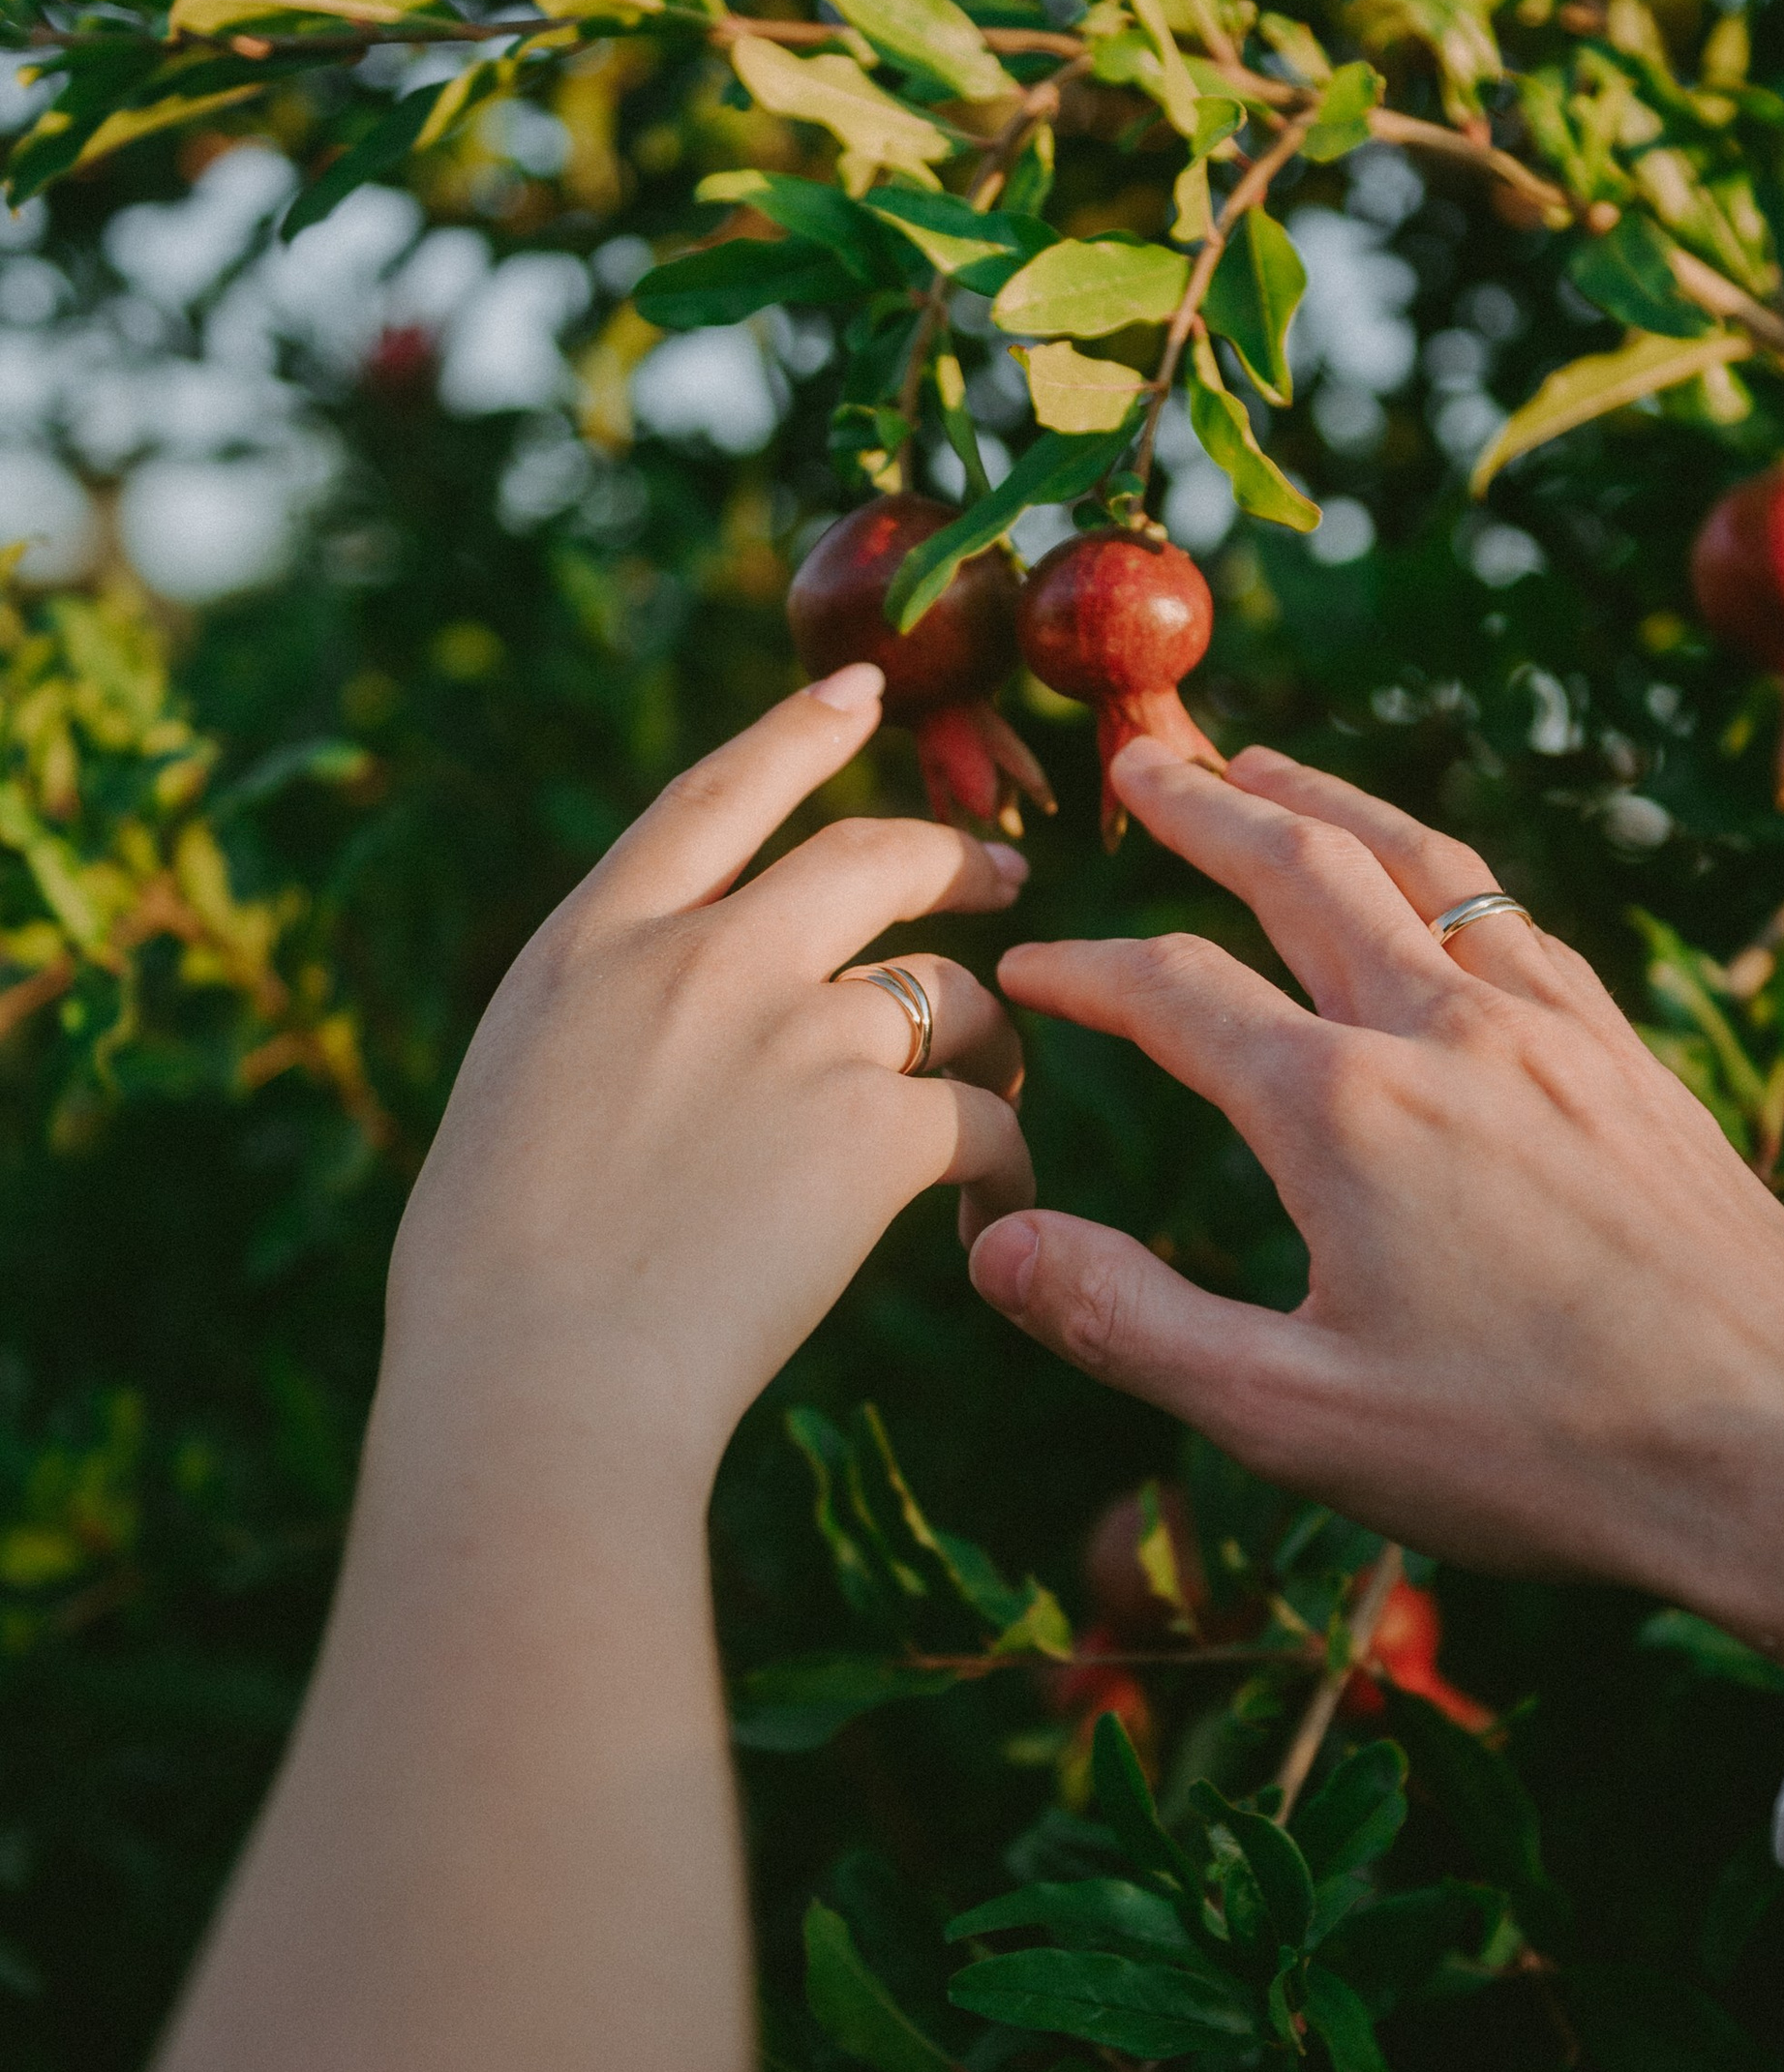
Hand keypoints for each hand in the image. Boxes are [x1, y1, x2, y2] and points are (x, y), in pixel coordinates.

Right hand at [386, 666, 1032, 1487]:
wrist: (533, 1380)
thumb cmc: (487, 1287)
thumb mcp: (509, 1099)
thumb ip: (596, 1032)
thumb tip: (644, 1037)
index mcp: (592, 945)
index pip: (713, 802)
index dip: (796, 734)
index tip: (860, 691)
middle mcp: (701, 959)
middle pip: (871, 861)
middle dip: (954, 858)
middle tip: (1008, 876)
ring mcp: (795, 1033)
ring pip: (953, 995)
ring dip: (991, 1040)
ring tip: (999, 1097)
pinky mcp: (873, 1127)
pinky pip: (985, 1121)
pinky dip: (1005, 1165)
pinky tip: (990, 1219)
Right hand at [970, 741, 1783, 1677]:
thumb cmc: (1538, 1452)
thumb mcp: (1297, 1417)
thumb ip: (1131, 1321)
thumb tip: (994, 1246)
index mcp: (1345, 1111)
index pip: (1174, 994)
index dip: (1083, 973)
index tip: (1027, 967)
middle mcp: (1447, 1030)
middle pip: (1304, 864)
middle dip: (1206, 802)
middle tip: (1142, 754)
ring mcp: (1556, 1028)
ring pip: (1422, 864)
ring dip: (1331, 800)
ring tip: (1271, 766)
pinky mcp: (1631, 1057)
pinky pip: (1515, 917)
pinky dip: (1441, 870)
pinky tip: (1435, 887)